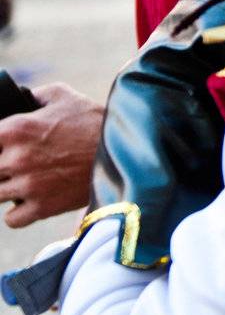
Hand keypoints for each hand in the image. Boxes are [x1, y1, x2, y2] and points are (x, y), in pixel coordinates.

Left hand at [0, 83, 103, 227]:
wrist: (123, 150)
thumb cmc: (92, 120)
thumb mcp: (62, 95)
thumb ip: (32, 97)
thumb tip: (18, 101)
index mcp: (15, 128)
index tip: (5, 147)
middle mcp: (16, 158)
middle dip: (1, 166)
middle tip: (16, 163)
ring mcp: (28, 186)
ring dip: (5, 188)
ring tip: (23, 181)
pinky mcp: (43, 208)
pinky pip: (11, 219)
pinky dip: (16, 213)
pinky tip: (28, 200)